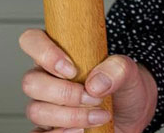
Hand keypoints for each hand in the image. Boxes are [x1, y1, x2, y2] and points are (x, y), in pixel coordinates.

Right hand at [19, 27, 157, 132]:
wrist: (132, 114)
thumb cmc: (124, 86)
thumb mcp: (129, 71)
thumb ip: (117, 68)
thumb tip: (94, 83)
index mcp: (61, 53)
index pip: (32, 40)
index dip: (44, 53)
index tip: (71, 70)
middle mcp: (47, 78)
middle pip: (30, 82)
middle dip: (64, 93)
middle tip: (93, 98)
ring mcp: (45, 105)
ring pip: (36, 110)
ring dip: (69, 116)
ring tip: (97, 116)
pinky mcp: (48, 130)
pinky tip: (82, 131)